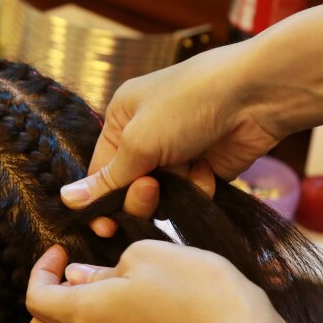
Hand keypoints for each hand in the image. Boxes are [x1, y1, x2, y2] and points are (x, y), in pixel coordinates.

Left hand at [25, 241, 294, 322]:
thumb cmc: (195, 287)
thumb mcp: (146, 256)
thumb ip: (104, 268)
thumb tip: (80, 278)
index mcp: (86, 314)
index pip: (35, 300)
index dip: (41, 270)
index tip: (62, 250)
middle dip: (43, 302)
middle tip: (69, 274)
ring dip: (69, 315)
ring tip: (99, 282)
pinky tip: (124, 298)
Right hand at [63, 44, 281, 235]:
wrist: (256, 95)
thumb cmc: (190, 103)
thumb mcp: (139, 141)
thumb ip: (107, 179)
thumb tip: (67, 200)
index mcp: (121, 119)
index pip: (99, 172)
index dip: (101, 201)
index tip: (105, 227)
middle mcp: (147, 136)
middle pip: (129, 189)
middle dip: (140, 195)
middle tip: (152, 189)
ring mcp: (178, 153)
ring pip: (161, 197)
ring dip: (174, 191)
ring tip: (189, 170)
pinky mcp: (205, 168)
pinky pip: (190, 195)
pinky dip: (198, 187)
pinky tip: (209, 170)